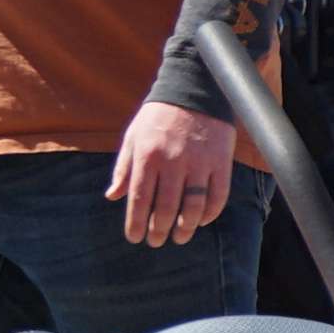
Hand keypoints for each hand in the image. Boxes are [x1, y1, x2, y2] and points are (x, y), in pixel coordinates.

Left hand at [111, 99, 238, 247]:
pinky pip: (218, 196)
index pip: (140, 198)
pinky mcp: (221, 163)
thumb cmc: (158, 116)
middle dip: (159, 229)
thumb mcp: (133, 136)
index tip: (134, 238)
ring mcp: (199, 163)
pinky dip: (210, 213)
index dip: (136, 222)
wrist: (193, 90)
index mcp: (148, 156)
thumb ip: (124, 168)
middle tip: (155, 242)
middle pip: (166, 207)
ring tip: (179, 238)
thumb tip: (113, 196)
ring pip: (193, 206)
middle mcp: (173, 162)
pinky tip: (201, 221)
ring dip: (185, 227)